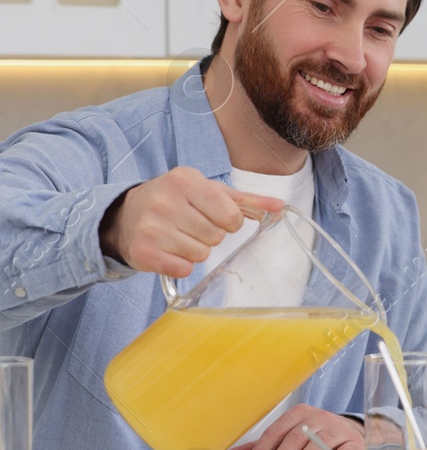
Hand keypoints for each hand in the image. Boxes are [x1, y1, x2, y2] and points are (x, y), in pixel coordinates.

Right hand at [99, 166, 283, 275]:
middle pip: (217, 236)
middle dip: (211, 236)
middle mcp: (165, 201)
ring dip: (195, 250)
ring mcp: (151, 227)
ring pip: (201, 254)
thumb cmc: (174, 201)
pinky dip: (181, 264)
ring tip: (179, 237)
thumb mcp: (208, 191)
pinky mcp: (143, 252)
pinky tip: (168, 250)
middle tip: (191, 226)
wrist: (123, 216)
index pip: (232, 216)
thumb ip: (245, 200)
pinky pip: (183, 268)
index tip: (214, 217)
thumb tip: (280, 207)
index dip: (229, 222)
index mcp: (185, 180)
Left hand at [223, 405, 363, 449]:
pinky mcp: (354, 444)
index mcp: (299, 414)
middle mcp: (319, 418)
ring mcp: (338, 430)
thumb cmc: (319, 437)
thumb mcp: (292, 436)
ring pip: (315, 446)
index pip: (276, 430)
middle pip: (294, 438)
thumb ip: (264, 446)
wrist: (355, 434)